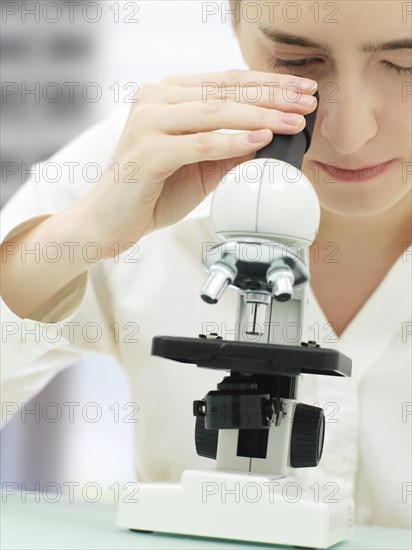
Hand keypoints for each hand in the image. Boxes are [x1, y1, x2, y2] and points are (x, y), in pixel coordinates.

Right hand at [83, 69, 317, 256]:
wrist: (110, 222)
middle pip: (224, 91)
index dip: (269, 84)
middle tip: (307, 102)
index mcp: (168, 95)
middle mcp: (155, 99)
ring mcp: (147, 122)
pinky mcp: (146, 151)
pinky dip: (231, 142)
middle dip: (272, 96)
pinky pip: (198, 143)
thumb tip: (274, 138)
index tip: (303, 90)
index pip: (227, 81)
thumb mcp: (201, 166)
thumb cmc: (152, 192)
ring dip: (259, 117)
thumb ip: (232, 149)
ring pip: (214, 112)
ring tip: (293, 122)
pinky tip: (260, 141)